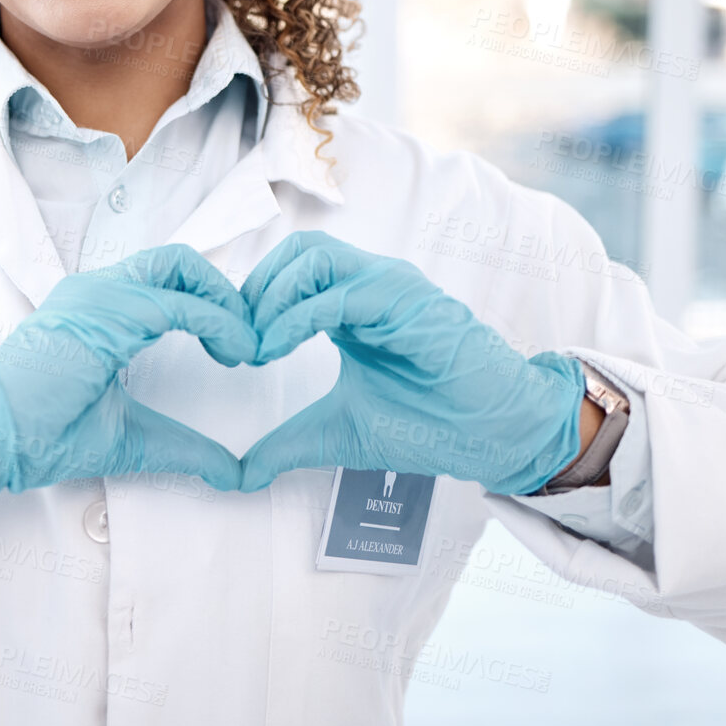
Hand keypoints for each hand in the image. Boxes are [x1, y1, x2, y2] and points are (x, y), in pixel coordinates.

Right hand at [0, 243, 258, 494]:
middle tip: (249, 337)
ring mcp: (99, 296)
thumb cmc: (40, 432)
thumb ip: (184, 447)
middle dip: (224, 292)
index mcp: (96, 309)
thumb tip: (231, 472)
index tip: (233, 346)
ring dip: (224, 301)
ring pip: (180, 268)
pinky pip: (178, 304)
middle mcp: (98, 292)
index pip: (163, 280)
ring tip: (246, 344)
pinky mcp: (105, 314)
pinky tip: (234, 349)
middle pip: (177, 261)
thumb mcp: (131, 437)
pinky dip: (218, 322)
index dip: (208, 304)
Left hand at [236, 231, 585, 494]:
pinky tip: (277, 347)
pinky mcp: (413, 303)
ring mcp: (392, 288)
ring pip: (316, 256)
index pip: (289, 270)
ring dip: (273, 297)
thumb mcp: (338, 433)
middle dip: (255, 291)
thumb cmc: (430, 425)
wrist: (496, 436)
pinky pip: (344, 292)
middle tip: (235, 344)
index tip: (229, 351)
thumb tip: (239, 473)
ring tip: (255, 347)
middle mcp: (370, 284)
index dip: (250, 301)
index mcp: (352, 304)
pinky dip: (299, 314)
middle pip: (296, 251)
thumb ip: (287, 444)